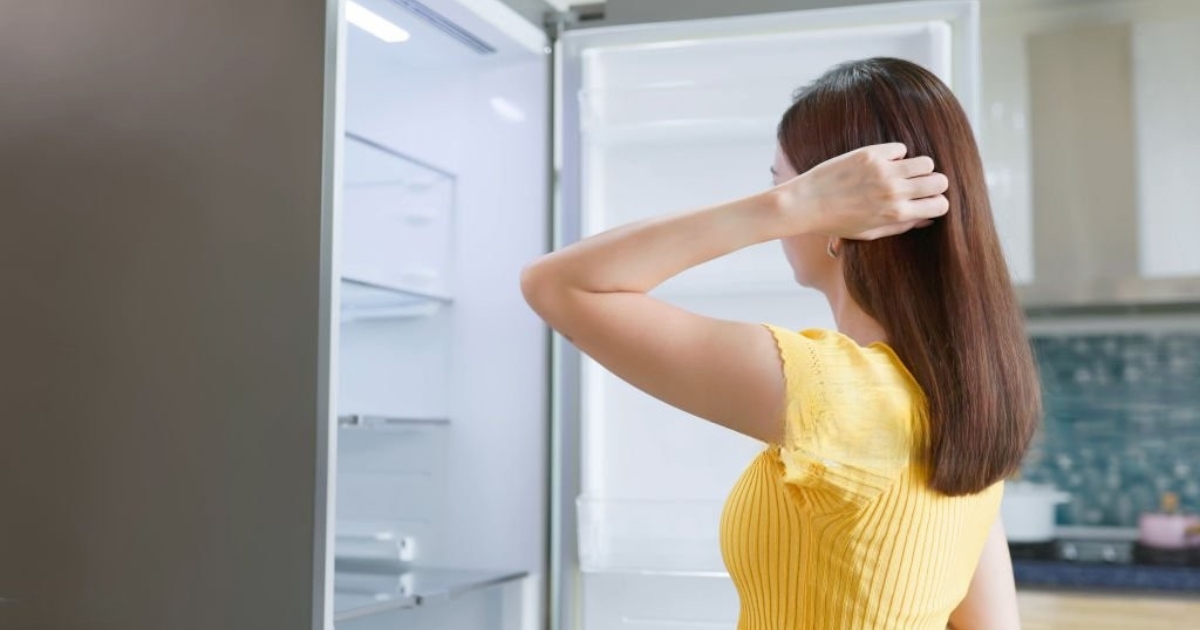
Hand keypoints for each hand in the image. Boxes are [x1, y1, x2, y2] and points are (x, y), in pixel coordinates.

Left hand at [779, 143, 948, 239]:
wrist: (805, 204)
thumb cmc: (836, 222)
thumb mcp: (871, 232)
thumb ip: (902, 226)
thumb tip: (927, 218)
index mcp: (896, 214)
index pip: (940, 205)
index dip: (937, 203)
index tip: (929, 201)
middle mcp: (894, 191)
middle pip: (939, 181)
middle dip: (934, 184)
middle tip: (920, 185)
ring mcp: (883, 171)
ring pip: (925, 162)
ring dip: (918, 167)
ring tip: (904, 172)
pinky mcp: (870, 154)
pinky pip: (900, 148)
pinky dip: (896, 154)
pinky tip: (883, 162)